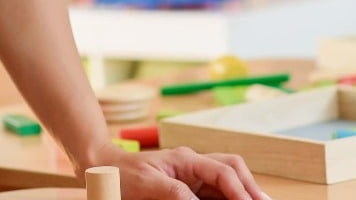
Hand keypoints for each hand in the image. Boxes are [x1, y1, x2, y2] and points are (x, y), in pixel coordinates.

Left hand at [88, 144, 271, 199]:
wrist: (105, 170)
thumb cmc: (122, 175)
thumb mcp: (147, 185)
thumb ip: (174, 193)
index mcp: (186, 159)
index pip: (223, 171)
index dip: (239, 190)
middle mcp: (194, 164)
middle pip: (232, 169)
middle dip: (251, 187)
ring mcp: (192, 176)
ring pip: (227, 181)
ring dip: (242, 193)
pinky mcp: (189, 188)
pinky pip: (214, 192)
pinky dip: (228, 198)